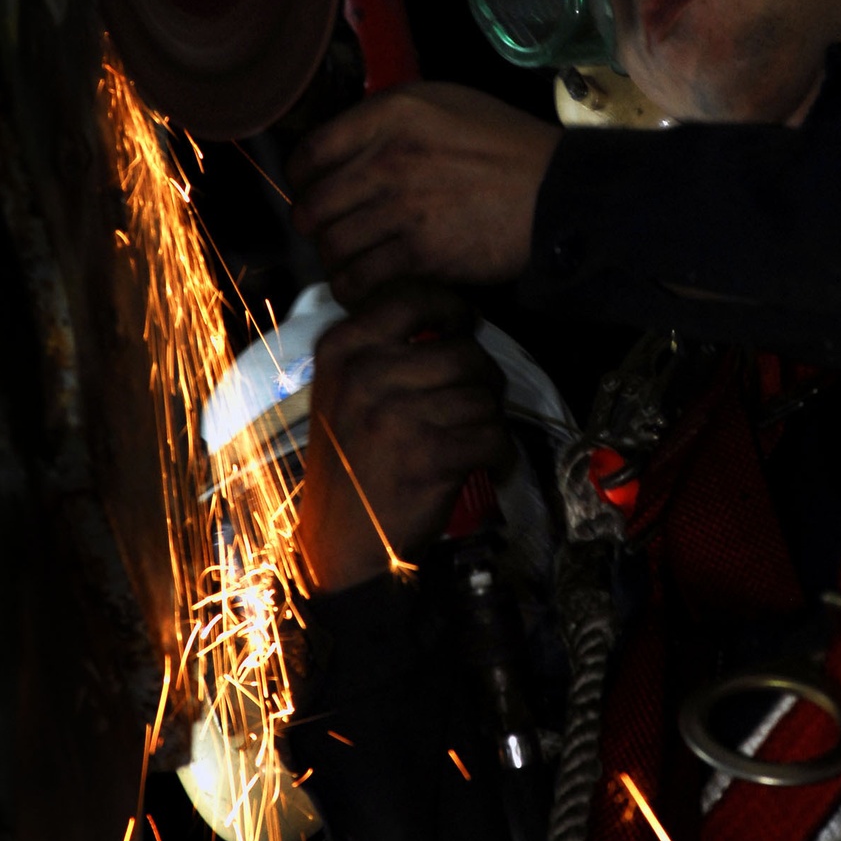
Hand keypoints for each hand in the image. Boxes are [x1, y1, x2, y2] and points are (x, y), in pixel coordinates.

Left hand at [287, 82, 561, 306]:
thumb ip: (389, 119)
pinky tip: (368, 285)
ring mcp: (403, 207)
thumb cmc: (507, 147)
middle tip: (330, 233)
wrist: (557, 193)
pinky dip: (356, 289)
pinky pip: (360, 279)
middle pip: (313, 205)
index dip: (302, 181)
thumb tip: (343, 143)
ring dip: (336, 261)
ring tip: (352, 262)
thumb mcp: (446, 104)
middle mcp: (389, 157)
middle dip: (315, 226)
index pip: (310, 152)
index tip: (312, 192)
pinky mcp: (421, 253)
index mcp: (391, 114)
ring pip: (332, 246)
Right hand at [297, 279, 511, 592]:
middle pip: (464, 350)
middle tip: (472, 404)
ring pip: (484, 395)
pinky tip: (482, 465)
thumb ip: (385, 347)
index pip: (413, 296)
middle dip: (483, 378)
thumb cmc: (352, 460)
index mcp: (342, 349)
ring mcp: (395, 415)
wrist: (340, 544)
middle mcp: (365, 374)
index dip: (452, 308)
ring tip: (469, 440)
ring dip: (489, 420)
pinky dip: (499, 454)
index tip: (461, 328)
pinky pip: (494, 436)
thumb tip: (453, 316)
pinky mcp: (427, 456)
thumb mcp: (346, 390)